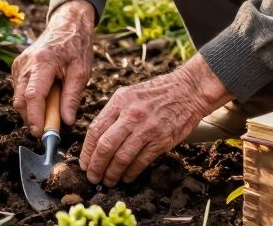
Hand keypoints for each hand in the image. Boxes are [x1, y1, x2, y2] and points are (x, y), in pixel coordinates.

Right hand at [11, 0, 94, 134]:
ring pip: (19, 97)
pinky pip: (20, 91)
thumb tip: (66, 122)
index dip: (35, 117)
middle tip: (50, 127)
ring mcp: (19, 65)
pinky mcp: (17, 67)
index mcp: (43, 62)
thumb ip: (72, 98)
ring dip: (32, 109)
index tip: (40, 133)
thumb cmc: (76, 47)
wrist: (66, 25)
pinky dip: (30, 99)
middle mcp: (26, 63)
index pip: (34, 96)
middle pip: (21, 100)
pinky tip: (46, 94)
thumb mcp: (81, 72)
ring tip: (53, 103)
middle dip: (32, 118)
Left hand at [79, 55, 230, 186]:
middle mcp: (131, 115)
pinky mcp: (162, 140)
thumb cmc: (156, 93)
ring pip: (122, 157)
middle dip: (96, 166)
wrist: (188, 90)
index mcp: (120, 102)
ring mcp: (147, 128)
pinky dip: (131, 173)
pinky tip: (126, 177)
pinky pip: (141, 161)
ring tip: (108, 181)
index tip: (84, 163)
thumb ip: (113, 113)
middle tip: (93, 177)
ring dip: (112, 173)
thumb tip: (96, 138)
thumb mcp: (129, 94)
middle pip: (106, 146)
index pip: (95, 130)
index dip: (87, 151)